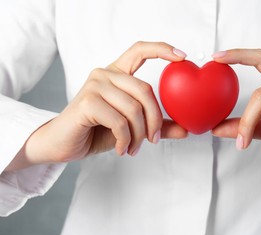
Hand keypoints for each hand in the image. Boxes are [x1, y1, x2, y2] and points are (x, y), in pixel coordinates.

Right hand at [7, 42, 187, 170]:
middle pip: (145, 90)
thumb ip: (156, 126)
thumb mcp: (132, 128)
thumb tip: (186, 130)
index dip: (162, 49)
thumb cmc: (97, 131)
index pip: (140, 51)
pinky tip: (121, 149)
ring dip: (139, 135)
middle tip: (153, 140)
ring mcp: (94, 85)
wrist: (64, 144)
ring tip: (133, 149)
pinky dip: (125, 140)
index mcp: (117, 73)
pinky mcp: (87, 102)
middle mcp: (105, 74)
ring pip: (133, 108)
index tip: (183, 56)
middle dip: (154, 120)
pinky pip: (119, 121)